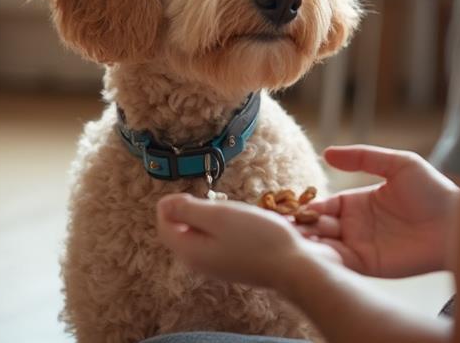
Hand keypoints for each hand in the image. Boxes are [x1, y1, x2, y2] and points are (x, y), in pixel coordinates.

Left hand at [156, 193, 340, 290]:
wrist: (296, 267)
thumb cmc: (258, 239)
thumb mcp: (219, 216)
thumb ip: (188, 210)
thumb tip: (163, 203)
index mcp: (190, 250)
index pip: (165, 225)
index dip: (171, 205)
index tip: (191, 191)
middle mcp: (200, 262)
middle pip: (183, 230)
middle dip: (193, 210)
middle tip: (216, 199)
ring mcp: (219, 265)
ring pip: (203, 235)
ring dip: (212, 218)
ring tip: (233, 208)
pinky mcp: (236, 264)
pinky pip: (220, 241)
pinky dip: (227, 227)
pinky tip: (246, 221)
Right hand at [300, 145, 459, 277]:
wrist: (456, 223)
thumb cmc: (432, 190)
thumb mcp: (398, 164)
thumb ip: (363, 157)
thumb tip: (327, 152)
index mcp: (357, 202)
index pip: (323, 204)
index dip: (306, 206)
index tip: (287, 208)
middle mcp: (354, 225)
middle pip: (319, 227)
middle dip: (300, 227)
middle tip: (280, 228)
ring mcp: (360, 246)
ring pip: (324, 246)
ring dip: (307, 243)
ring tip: (290, 241)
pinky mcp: (368, 265)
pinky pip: (340, 263)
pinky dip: (323, 259)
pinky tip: (310, 254)